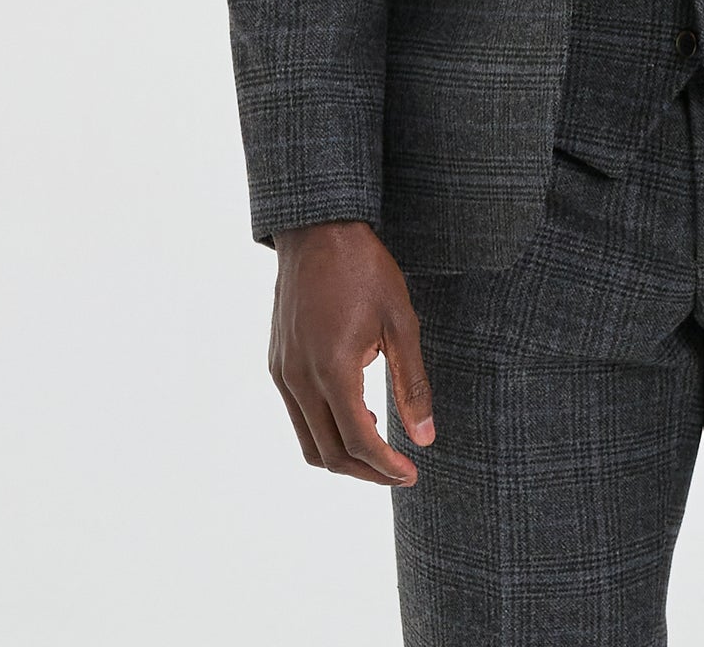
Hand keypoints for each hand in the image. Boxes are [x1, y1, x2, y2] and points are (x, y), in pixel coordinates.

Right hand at [269, 220, 435, 485]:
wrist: (319, 230)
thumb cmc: (365, 269)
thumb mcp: (400, 321)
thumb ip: (412, 383)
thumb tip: (425, 437)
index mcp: (332, 369)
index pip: (358, 441)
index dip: (386, 467)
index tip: (411, 473)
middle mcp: (299, 378)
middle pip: (328, 454)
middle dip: (366, 471)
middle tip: (399, 471)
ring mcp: (283, 372)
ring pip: (308, 440)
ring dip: (343, 454)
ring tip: (380, 444)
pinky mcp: (278, 363)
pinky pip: (298, 415)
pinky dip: (325, 428)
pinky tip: (356, 410)